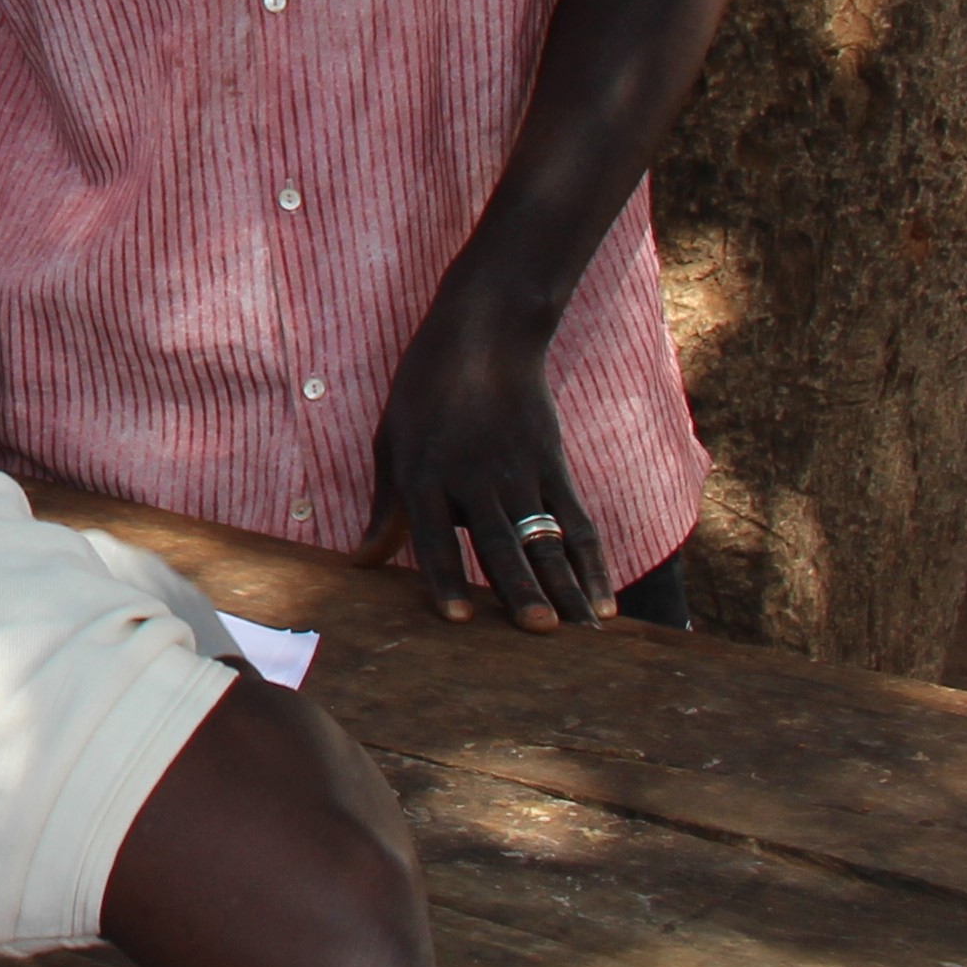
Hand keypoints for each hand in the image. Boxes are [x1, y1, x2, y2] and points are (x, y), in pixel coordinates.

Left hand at [365, 289, 608, 629]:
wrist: (484, 334)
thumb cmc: (425, 392)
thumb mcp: (391, 440)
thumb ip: (386, 506)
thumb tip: (362, 562)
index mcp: (424, 473)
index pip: (435, 534)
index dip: (445, 576)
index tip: (458, 618)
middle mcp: (472, 476)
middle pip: (499, 541)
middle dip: (520, 587)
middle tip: (539, 630)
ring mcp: (519, 470)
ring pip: (545, 538)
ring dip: (565, 587)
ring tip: (581, 631)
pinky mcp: (553, 463)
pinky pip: (577, 521)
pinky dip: (592, 564)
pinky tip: (603, 604)